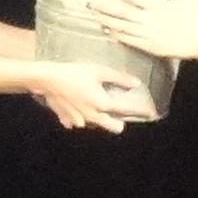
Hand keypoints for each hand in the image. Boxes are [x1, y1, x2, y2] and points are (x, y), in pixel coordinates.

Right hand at [34, 63, 151, 131]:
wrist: (47, 79)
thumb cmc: (74, 72)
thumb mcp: (98, 71)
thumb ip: (119, 78)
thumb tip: (137, 84)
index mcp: (103, 104)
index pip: (127, 110)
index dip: (140, 111)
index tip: (151, 113)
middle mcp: (93, 117)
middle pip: (114, 126)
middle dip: (119, 121)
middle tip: (118, 112)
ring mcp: (79, 121)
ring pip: (96, 124)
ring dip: (98, 117)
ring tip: (92, 102)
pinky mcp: (67, 120)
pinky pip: (78, 122)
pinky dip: (80, 116)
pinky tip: (76, 105)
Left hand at [84, 0, 197, 62]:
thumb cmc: (197, 16)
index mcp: (158, 6)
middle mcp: (150, 20)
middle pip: (122, 12)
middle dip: (105, 6)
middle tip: (90, 1)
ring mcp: (149, 35)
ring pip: (123, 27)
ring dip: (107, 21)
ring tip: (93, 16)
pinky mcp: (150, 47)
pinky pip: (130, 41)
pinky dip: (117, 36)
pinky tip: (107, 31)